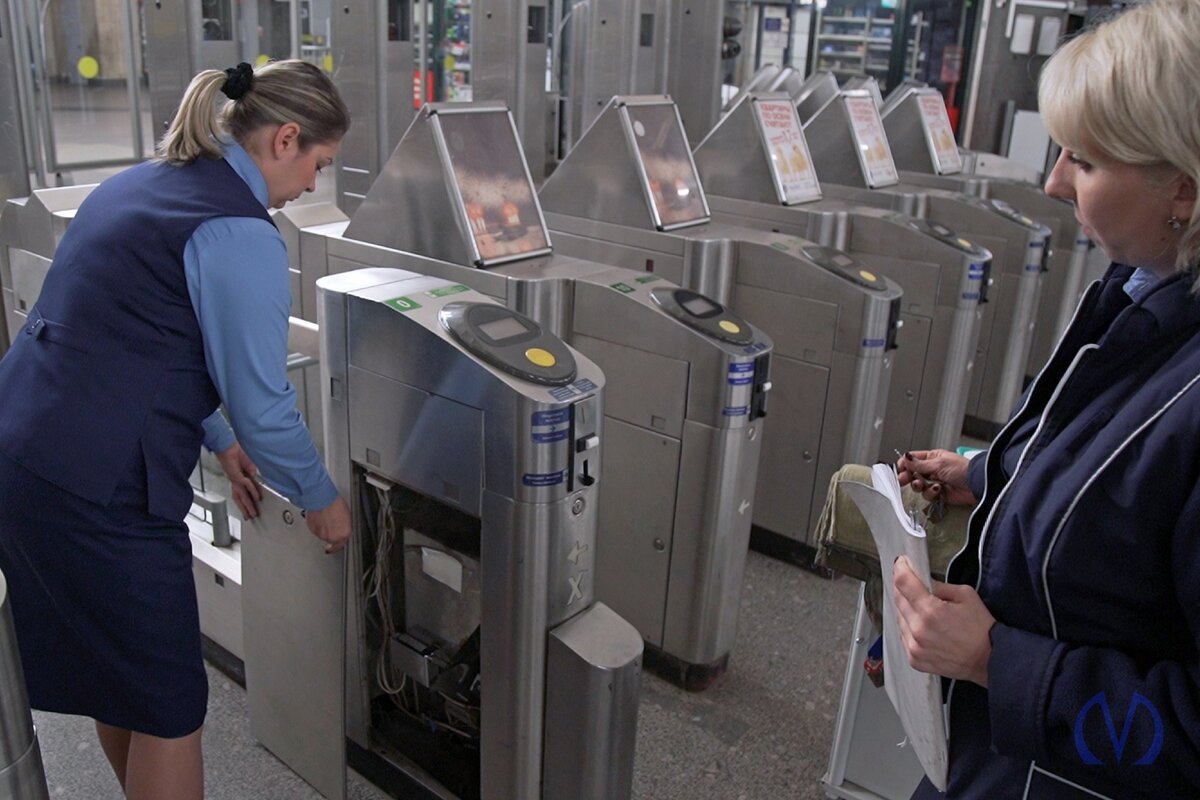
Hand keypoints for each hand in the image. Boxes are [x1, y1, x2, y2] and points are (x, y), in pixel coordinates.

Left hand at [215, 442, 261, 518]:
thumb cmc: (235, 452)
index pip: (241, 493)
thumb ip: (251, 472)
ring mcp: (235, 480)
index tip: (249, 509)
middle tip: (251, 517)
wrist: (226, 446)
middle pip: (240, 498)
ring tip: (253, 513)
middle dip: (245, 508)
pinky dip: (252, 491)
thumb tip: (254, 478)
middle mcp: (235, 481)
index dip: (244, 502)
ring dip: (248, 506)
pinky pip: (247, 486)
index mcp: (237, 478)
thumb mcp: (248, 464)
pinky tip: (257, 497)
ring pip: (242, 496)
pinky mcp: (236, 476)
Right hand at [306, 496, 350, 553]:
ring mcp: (322, 535)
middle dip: (331, 533)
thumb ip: (344, 527)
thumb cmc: (335, 504)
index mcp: (344, 534)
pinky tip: (320, 518)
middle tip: (330, 523)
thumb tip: (341, 529)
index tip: (336, 545)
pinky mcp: (313, 531)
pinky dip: (317, 526)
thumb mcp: (346, 516)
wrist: (322, 499)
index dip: (339, 543)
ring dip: (323, 529)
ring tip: (325, 518)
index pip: (341, 544)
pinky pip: (316, 531)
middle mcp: (332, 537)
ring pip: (323, 535)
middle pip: (331, 540)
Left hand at [893, 556, 994, 686]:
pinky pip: (904, 635)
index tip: (902, 564)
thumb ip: (940, 586)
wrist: (989, 660)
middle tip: (915, 584)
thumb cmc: (981, 630)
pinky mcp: (914, 659)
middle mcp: (918, 630)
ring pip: (899, 618)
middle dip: (905, 588)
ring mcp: (914, 647)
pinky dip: (910, 628)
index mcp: (930, 611)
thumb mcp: (965, 595)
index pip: (903, 583)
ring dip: (907, 609)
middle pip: (898, 599)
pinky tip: (925, 627)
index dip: (901, 569)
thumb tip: (922, 581)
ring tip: (926, 611)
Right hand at [896, 449, 976, 505]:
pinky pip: (928, 495)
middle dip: (908, 477)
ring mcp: (934, 482)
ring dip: (920, 486)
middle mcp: (931, 470)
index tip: (900, 469)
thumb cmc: (962, 469)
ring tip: (924, 484)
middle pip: (912, 474)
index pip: (912, 460)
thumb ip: (919, 464)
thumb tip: (905, 457)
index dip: (905, 464)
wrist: (976, 484)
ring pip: (918, 486)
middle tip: (904, 480)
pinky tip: (939, 490)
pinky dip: (931, 493)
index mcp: (931, 458)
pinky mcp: (938, 494)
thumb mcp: (938, 464)